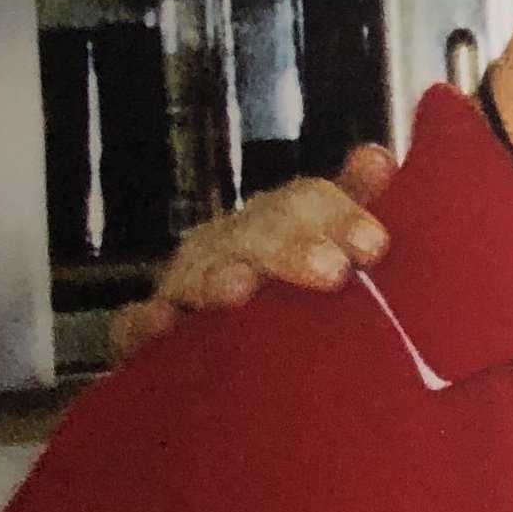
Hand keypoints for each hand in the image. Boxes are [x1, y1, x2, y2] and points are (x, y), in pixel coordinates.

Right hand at [110, 146, 396, 360]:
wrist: (221, 356)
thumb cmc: (290, 288)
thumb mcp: (327, 247)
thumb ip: (351, 204)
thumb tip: (377, 156)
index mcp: (278, 224)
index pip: (307, 202)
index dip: (339, 217)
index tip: (373, 245)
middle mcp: (230, 246)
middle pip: (256, 234)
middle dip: (290, 249)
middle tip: (330, 272)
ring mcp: (185, 285)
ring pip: (198, 273)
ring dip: (217, 279)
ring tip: (237, 290)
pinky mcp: (147, 334)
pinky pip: (135, 326)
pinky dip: (142, 324)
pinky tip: (157, 324)